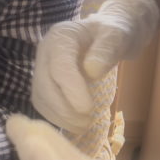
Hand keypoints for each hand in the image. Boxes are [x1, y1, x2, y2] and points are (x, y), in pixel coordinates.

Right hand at [32, 0, 158, 132]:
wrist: (109, 36)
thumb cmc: (116, 34)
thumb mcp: (118, 36)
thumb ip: (106, 49)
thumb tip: (92, 71)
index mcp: (60, 37)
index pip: (59, 66)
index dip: (71, 90)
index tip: (87, 109)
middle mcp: (44, 51)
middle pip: (44, 85)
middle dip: (63, 108)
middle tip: (87, 123)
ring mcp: (41, 67)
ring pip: (40, 97)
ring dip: (59, 116)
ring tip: (83, 126)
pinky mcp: (44, 81)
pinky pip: (43, 103)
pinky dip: (56, 117)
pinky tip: (74, 124)